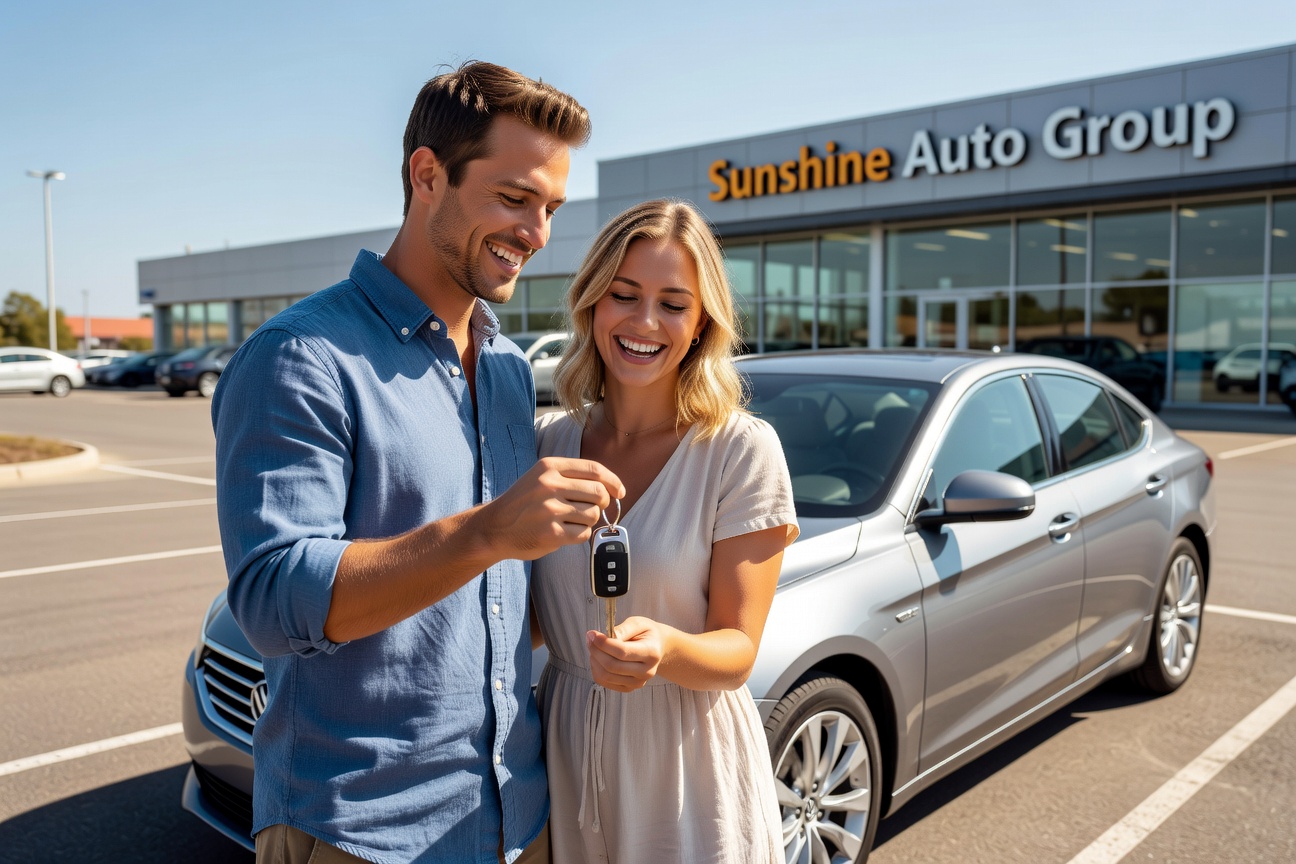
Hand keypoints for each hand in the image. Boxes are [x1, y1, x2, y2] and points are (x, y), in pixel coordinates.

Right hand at [484, 457, 623, 559]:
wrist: (493, 527)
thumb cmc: (523, 503)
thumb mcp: (540, 477)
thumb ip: (571, 477)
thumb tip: (611, 488)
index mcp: (549, 466)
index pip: (594, 470)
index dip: (613, 481)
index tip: (619, 491)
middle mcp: (549, 485)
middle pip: (598, 492)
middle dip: (602, 503)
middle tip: (592, 509)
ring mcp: (550, 510)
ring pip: (593, 514)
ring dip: (588, 520)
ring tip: (571, 520)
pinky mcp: (551, 533)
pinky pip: (583, 533)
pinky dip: (580, 535)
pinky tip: (565, 532)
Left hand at [587, 616, 666, 691]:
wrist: (656, 647)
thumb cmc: (646, 633)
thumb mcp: (639, 623)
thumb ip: (623, 629)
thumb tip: (606, 637)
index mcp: (651, 653)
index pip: (622, 652)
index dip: (604, 643)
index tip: (592, 634)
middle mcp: (647, 672)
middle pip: (612, 666)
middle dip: (596, 651)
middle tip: (589, 638)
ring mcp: (638, 683)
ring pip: (606, 676)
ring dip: (594, 660)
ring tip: (594, 647)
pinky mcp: (629, 688)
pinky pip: (605, 682)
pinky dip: (596, 669)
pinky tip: (598, 658)